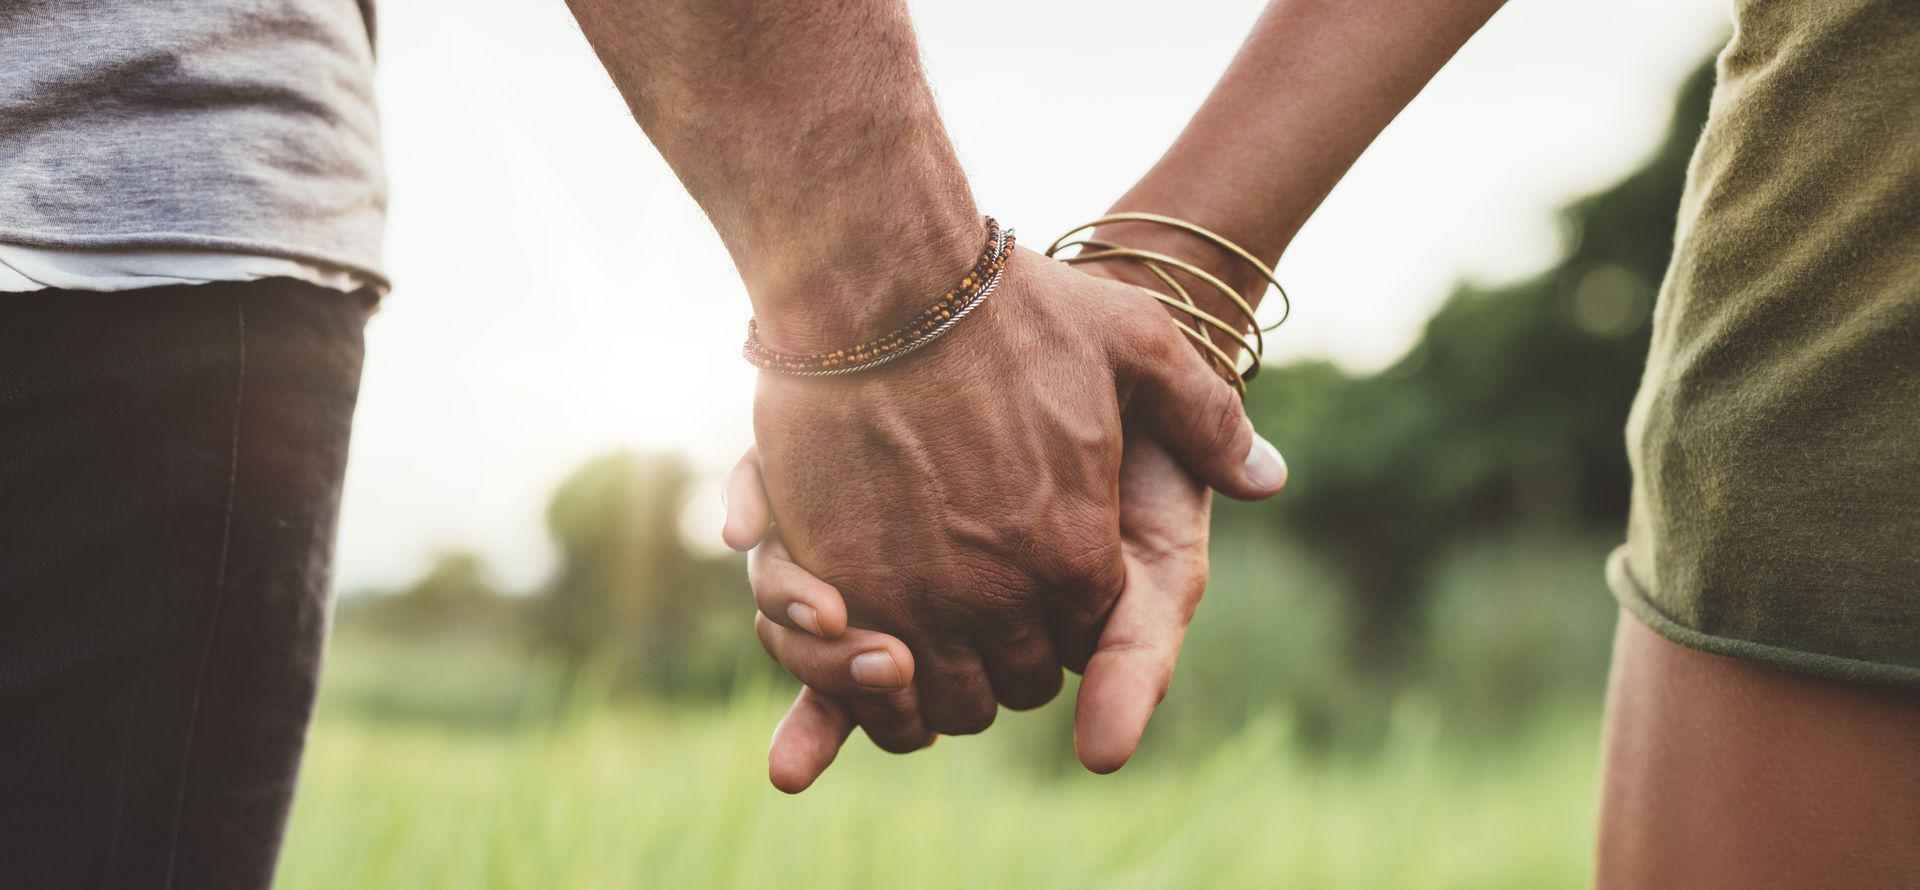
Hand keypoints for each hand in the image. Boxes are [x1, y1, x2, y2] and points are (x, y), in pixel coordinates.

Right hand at [745, 247, 1284, 747]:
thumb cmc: (1010, 306)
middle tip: (985, 616)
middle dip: (1005, 659)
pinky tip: (861, 641)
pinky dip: (857, 679)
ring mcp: (911, 597)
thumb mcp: (1137, 341)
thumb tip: (1268, 479)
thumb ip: (1207, 419)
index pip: (1086, 641)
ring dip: (935, 683)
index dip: (1067, 619)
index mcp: (1076, 551)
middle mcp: (999, 594)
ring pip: (935, 700)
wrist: (878, 281)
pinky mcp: (833, 583)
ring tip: (924, 640)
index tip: (1043, 586)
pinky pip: (850, 677)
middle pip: (1010, 684)